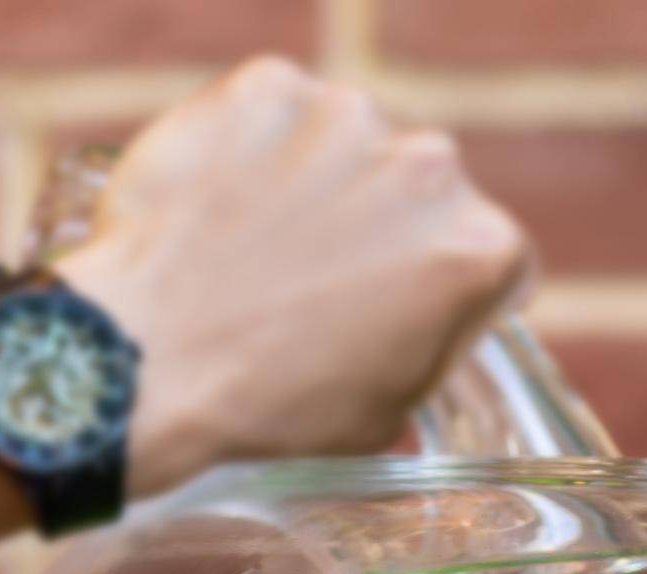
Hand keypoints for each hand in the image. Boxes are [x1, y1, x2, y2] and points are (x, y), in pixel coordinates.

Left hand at [60, 58, 528, 490]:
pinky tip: (223, 215)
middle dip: (388, 231)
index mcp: (479, 251)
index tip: (412, 310)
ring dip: (321, 186)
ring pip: (350, 147)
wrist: (148, 363)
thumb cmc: (272, 409)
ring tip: (261, 254)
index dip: (455, 294)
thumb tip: (420, 320)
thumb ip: (428, 343)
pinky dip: (255, 154)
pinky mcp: (265, 87)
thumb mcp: (388, 413)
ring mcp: (344, 114)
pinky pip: (275, 117)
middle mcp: (429, 164)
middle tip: (325, 285)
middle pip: (425, 193)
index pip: (498, 260)